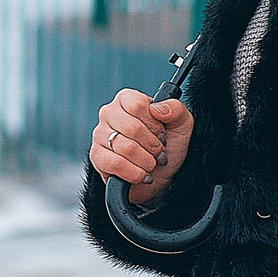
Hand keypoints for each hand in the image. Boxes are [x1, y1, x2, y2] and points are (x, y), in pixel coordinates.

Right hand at [90, 90, 192, 205]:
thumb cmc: (168, 147)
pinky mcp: (96, 156)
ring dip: (146, 161)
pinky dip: (135, 173)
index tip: (161, 134)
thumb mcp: (181, 125)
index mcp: (127, 99)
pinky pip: (116, 164)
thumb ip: (175, 109)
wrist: (161, 177)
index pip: (137, 105)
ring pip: (125, 148)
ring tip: (151, 164)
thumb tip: (157, 108)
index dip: (154, 124)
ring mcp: (99, 135)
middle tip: (159, 153)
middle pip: (131, 127)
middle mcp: (109, 113)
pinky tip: (141, 174)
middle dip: (152, 146)